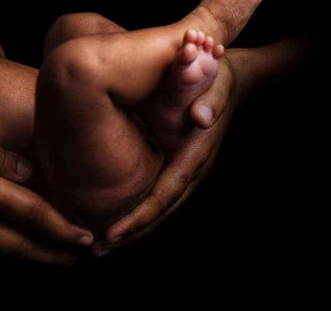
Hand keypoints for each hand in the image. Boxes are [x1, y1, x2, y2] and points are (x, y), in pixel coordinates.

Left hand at [94, 55, 236, 255]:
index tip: (111, 234)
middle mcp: (193, 169)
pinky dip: (138, 211)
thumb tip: (200, 118)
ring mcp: (187, 170)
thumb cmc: (216, 79)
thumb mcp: (215, 84)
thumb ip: (211, 101)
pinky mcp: (179, 165)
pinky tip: (115, 218)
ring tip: (100, 245)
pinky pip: (158, 194)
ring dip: (132, 227)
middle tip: (96, 251)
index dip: (139, 217)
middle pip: (160, 211)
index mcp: (195, 155)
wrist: (235, 80)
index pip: (164, 194)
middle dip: (130, 232)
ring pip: (159, 207)